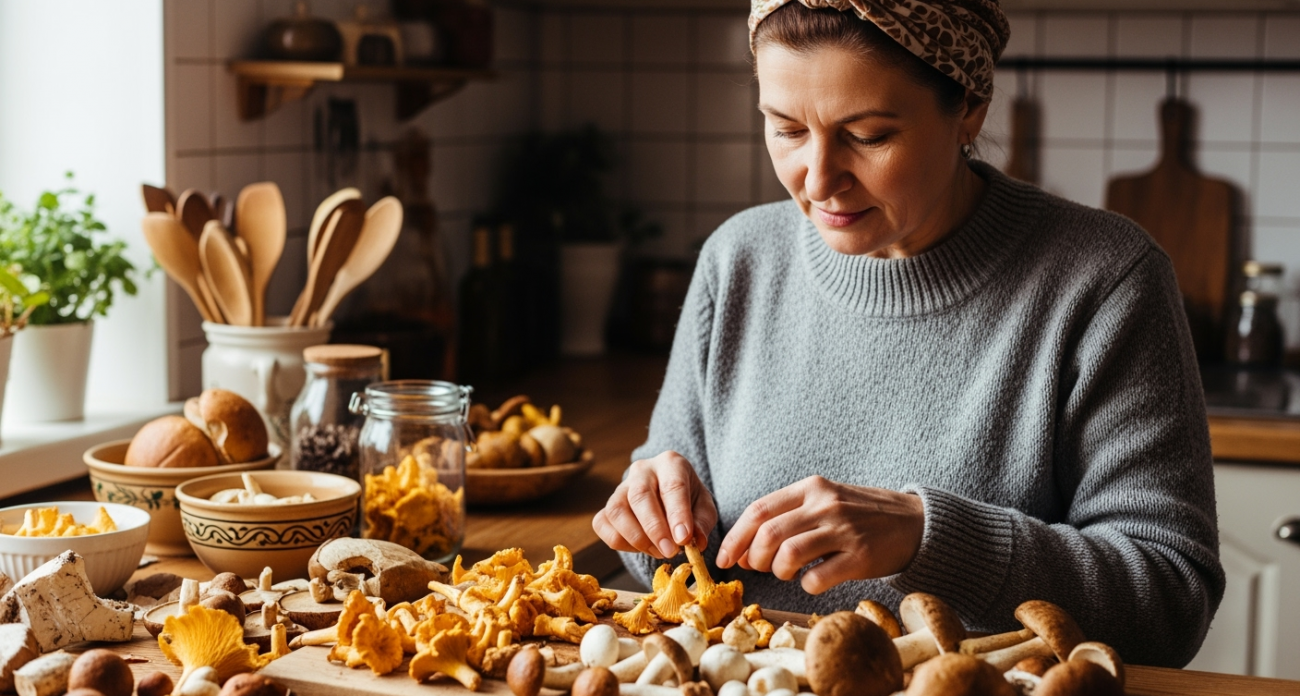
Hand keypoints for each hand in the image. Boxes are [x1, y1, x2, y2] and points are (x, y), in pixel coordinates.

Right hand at [593, 451, 717, 559]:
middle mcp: (642, 470)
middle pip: (640, 496)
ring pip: (617, 511)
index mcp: (670, 463)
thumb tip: (694, 542)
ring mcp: (620, 488)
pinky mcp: (606, 507)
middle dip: (654, 528)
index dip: (677, 514)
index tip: (683, 539)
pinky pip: (602, 524)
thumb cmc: (689, 501)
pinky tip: (641, 547)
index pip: (673, 486)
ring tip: (659, 551)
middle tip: (670, 552)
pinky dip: (620, 542)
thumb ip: (702, 523)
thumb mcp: (704, 507)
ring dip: (637, 538)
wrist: (668, 497)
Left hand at [715, 476, 924, 594]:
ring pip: (788, 554)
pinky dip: (806, 585)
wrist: (915, 522)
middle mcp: (825, 504)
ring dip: (779, 571)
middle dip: (753, 557)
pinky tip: (814, 580)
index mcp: (811, 487)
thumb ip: (788, 518)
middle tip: (758, 568)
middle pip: (768, 534)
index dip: (735, 537)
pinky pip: (817, 578)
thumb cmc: (860, 515)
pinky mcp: (860, 557)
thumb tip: (744, 551)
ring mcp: (844, 530)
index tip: (724, 558)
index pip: (759, 510)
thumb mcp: (825, 501)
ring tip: (788, 573)